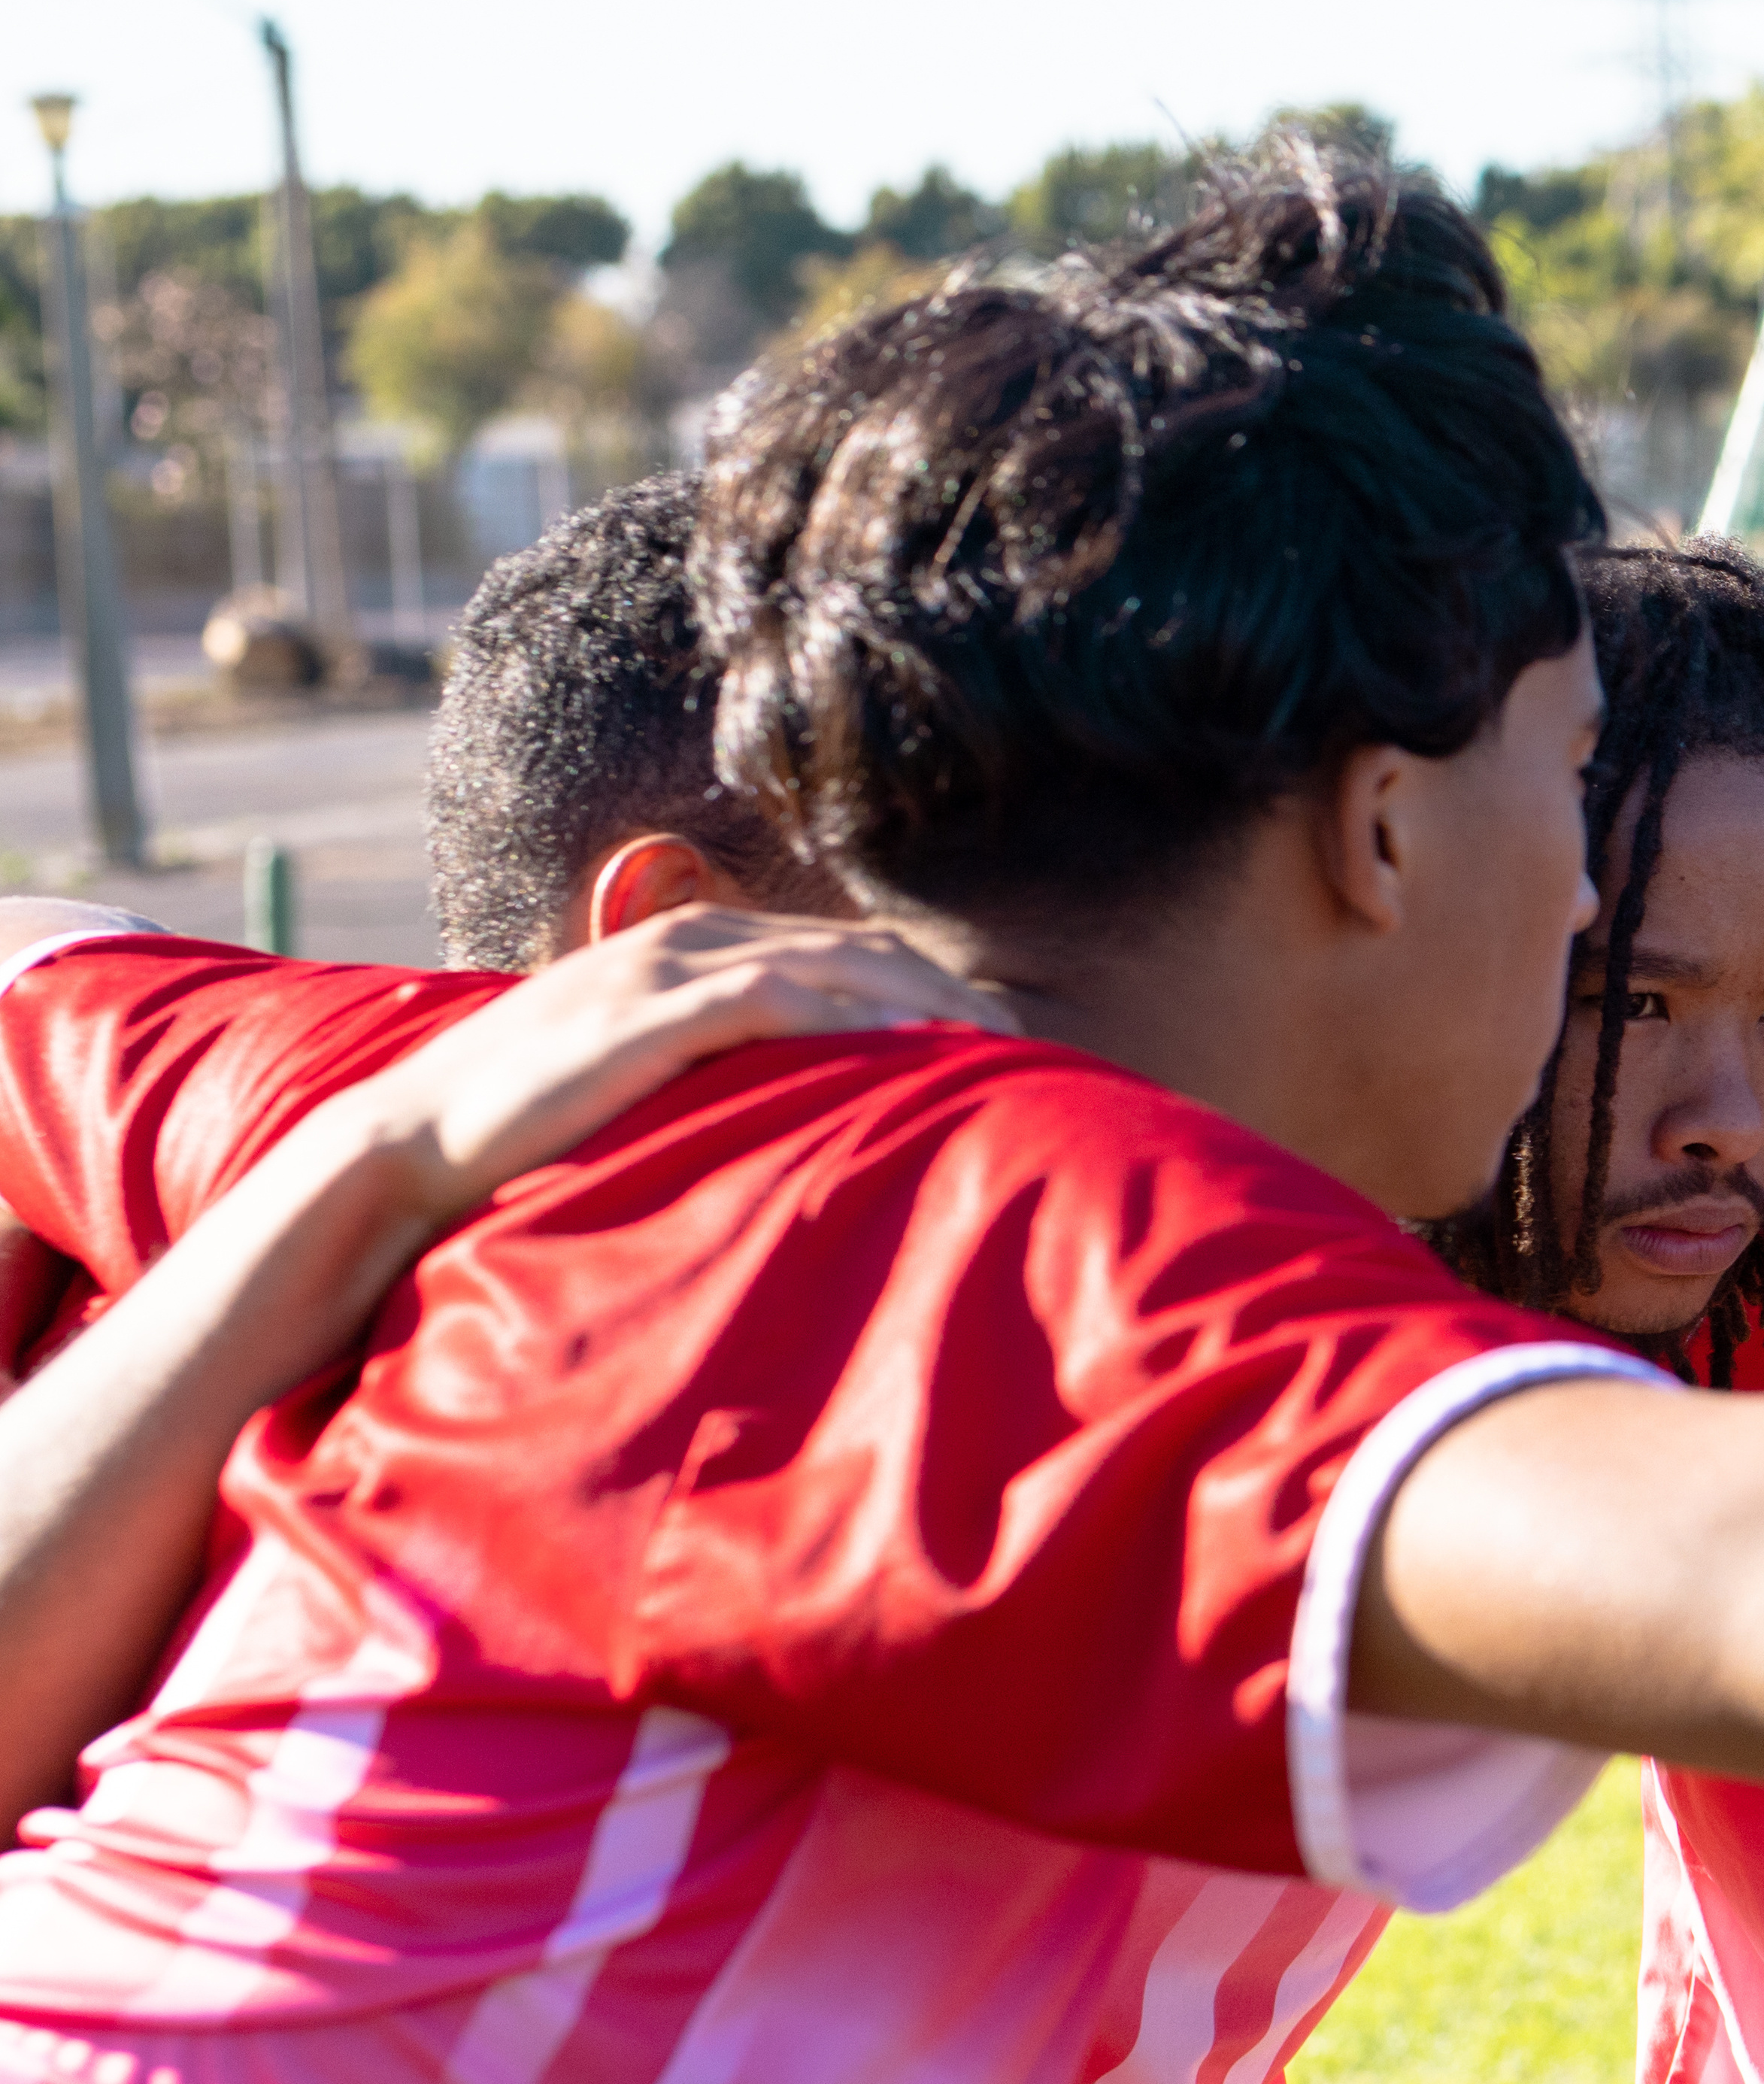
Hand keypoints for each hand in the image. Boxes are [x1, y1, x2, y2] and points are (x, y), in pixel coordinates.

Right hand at [329, 909, 1002, 1235]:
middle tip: (1032, 1049)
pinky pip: (775, 999)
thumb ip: (719, 1078)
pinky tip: (915, 1051)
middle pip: (861, 949)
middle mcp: (690, 938)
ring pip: (834, 964)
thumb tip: (798, 1121)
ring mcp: (665, 969)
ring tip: (1000, 1053)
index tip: (1000, 1040)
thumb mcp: (646, 1084)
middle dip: (949, 993)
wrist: (412, 1145)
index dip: (929, 990)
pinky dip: (851, 1018)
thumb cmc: (535, 1132)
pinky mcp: (647, 1012)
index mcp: (696, 949)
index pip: (847, 952)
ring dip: (923, 1004)